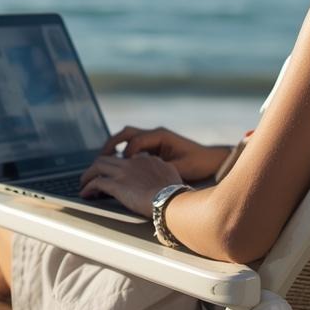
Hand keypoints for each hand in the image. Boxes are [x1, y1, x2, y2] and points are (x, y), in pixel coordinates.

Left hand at [78, 153, 181, 216]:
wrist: (170, 200)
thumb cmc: (174, 193)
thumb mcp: (172, 174)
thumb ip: (164, 169)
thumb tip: (163, 171)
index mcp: (146, 160)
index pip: (126, 159)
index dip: (117, 166)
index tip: (113, 174)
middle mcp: (132, 163)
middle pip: (108, 159)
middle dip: (97, 167)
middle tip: (93, 176)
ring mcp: (123, 173)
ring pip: (98, 166)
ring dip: (88, 175)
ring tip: (84, 183)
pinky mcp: (116, 185)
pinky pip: (97, 182)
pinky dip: (88, 187)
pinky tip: (85, 194)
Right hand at [99, 126, 232, 182]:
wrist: (209, 160)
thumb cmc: (197, 163)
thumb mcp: (180, 168)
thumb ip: (162, 169)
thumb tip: (144, 176)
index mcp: (161, 136)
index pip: (136, 140)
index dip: (127, 153)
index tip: (121, 167)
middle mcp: (155, 134)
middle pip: (127, 133)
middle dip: (112, 145)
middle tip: (100, 159)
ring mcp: (153, 138)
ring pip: (127, 137)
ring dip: (115, 147)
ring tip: (103, 161)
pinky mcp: (153, 146)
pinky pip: (133, 145)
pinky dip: (122, 152)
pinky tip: (116, 166)